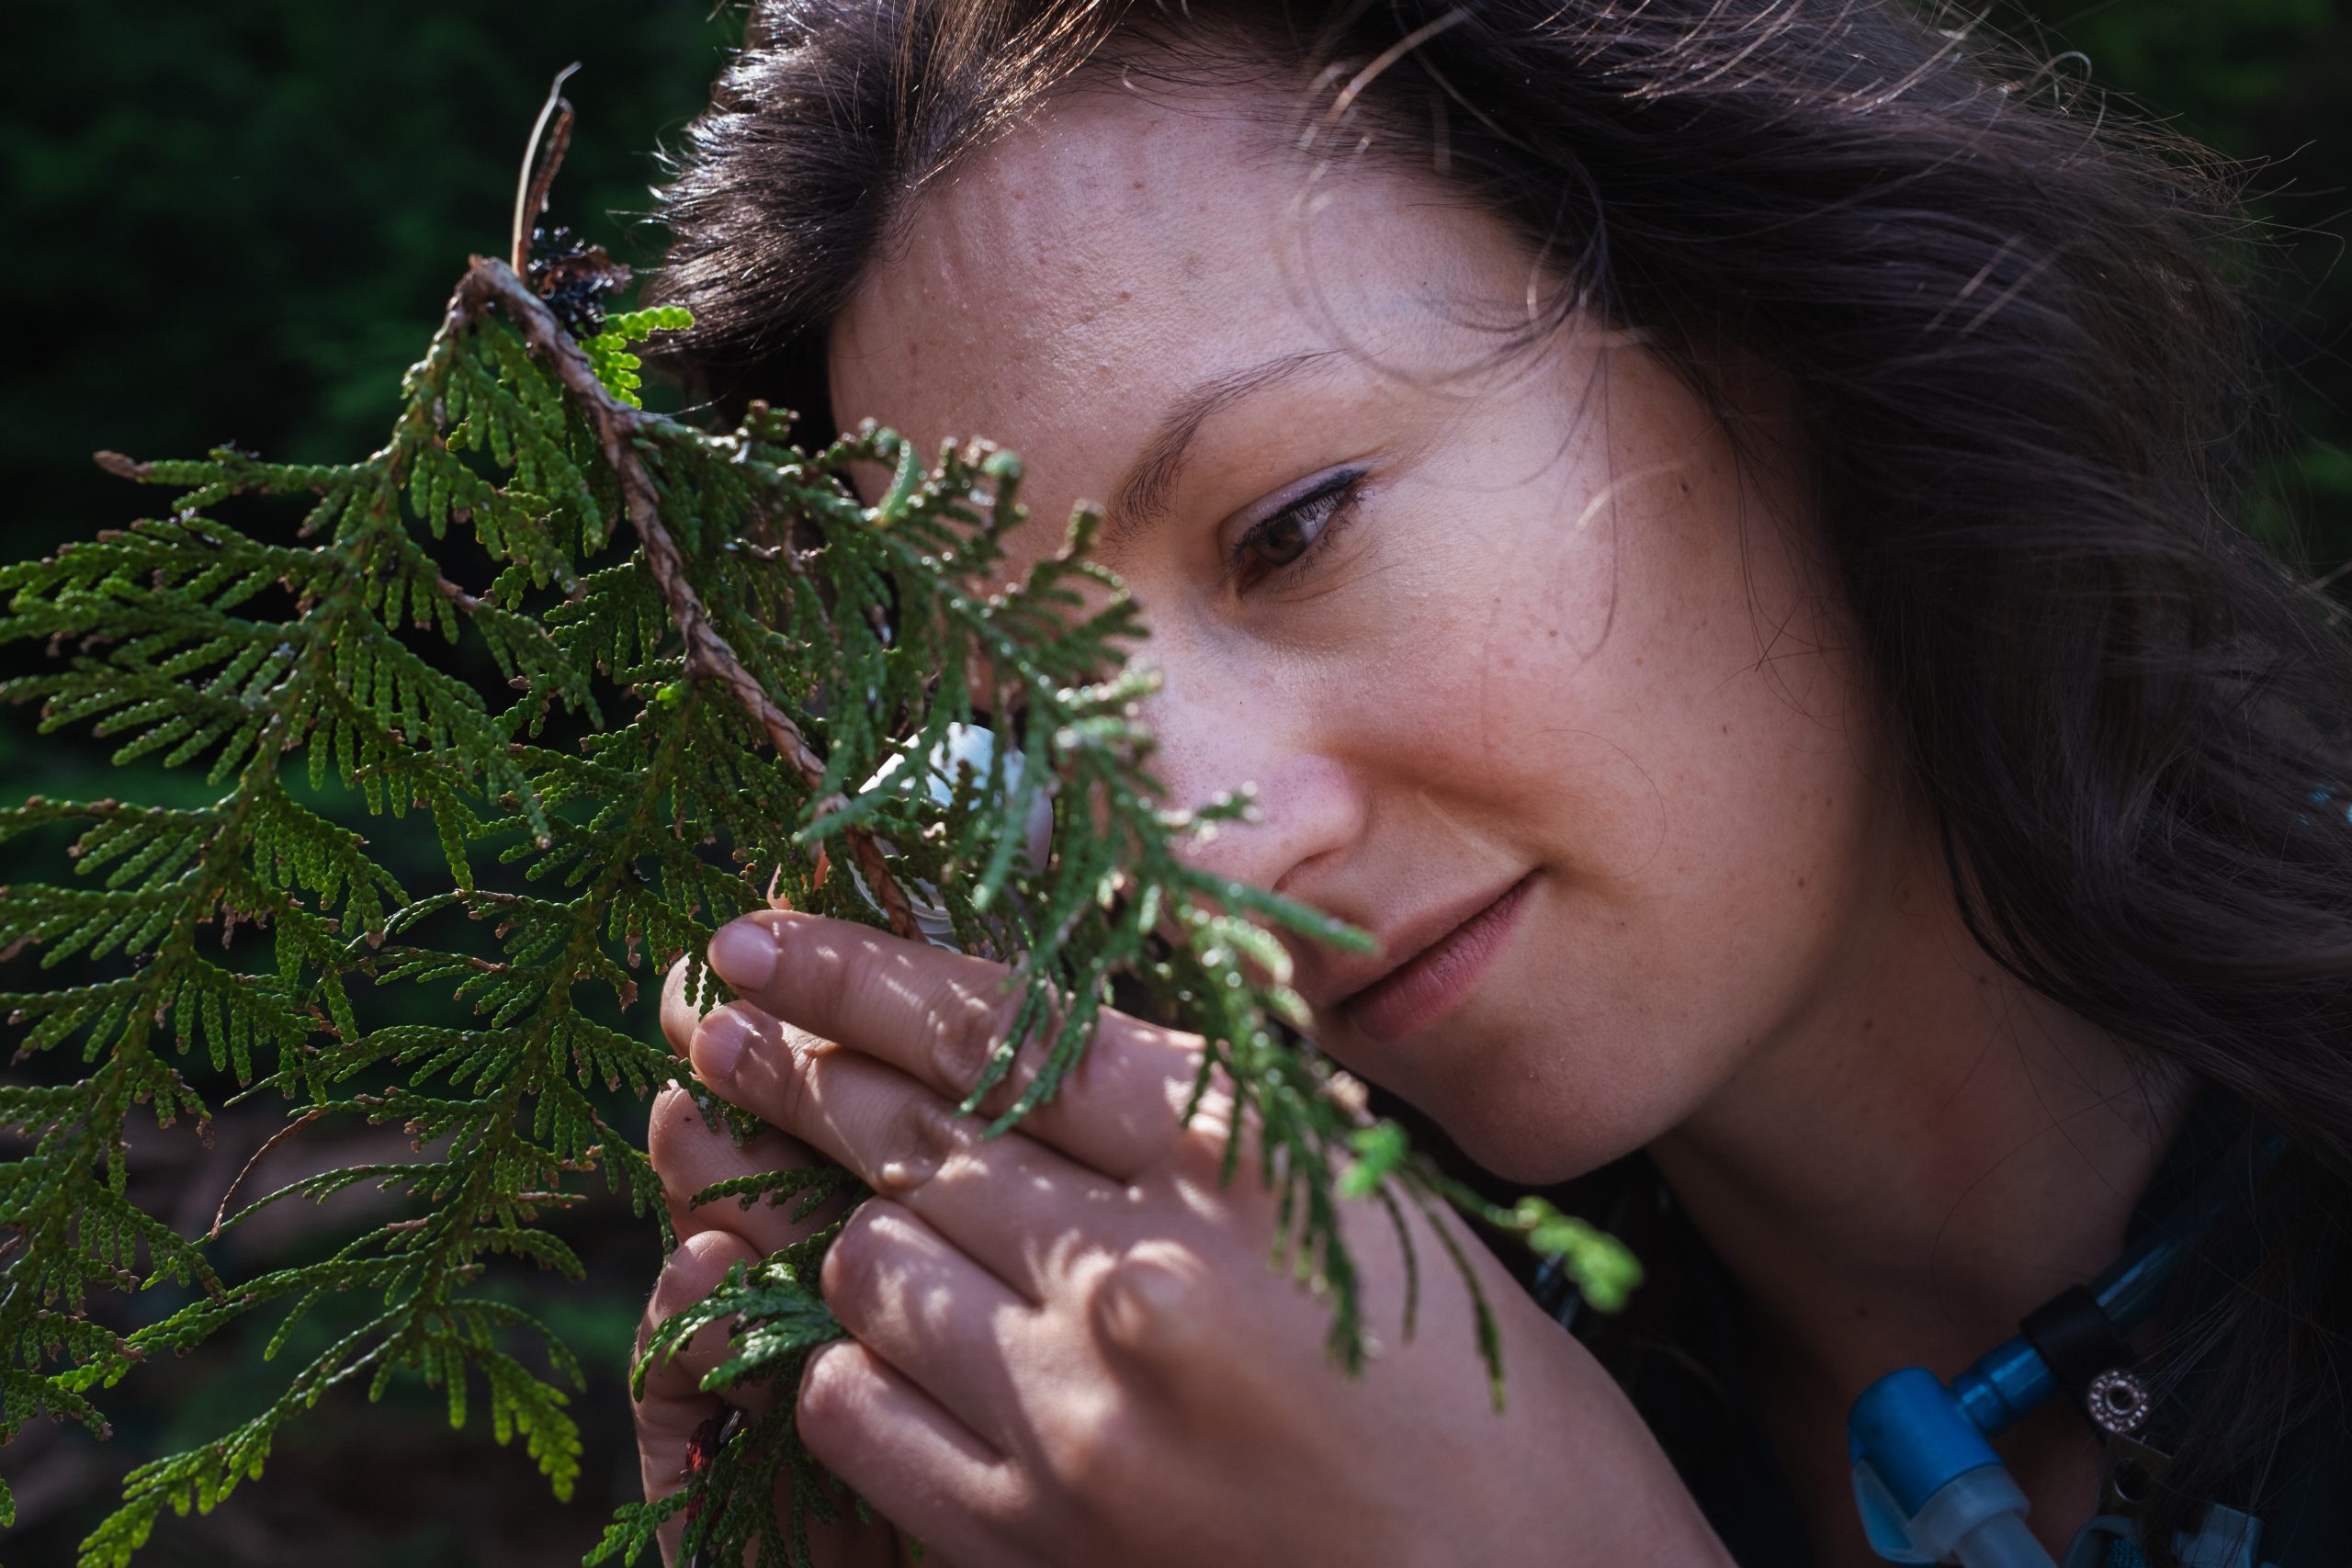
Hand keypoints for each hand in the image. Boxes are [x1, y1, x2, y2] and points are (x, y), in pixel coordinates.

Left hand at [657, 908, 1733, 1567]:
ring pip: (868, 1268)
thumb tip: (1043, 1042)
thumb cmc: (1496, 1412)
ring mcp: (1079, 1418)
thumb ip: (1208, 1126)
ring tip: (795, 1178)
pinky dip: (849, 1361)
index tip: (766, 930)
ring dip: (832, 1219)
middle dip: (791, 1063)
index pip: (1004, 1028)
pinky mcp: (1034, 1541)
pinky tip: (866, 1337)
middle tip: (710, 1017)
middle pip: (910, 1133)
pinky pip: (861, 1413)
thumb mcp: (1376, 1214)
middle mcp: (1146, 1273)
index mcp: (1247, 1166)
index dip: (863, 968)